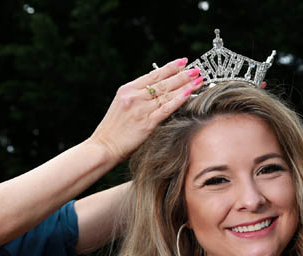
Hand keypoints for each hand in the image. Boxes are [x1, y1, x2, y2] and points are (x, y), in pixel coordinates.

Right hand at [89, 58, 203, 162]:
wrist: (103, 146)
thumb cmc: (113, 130)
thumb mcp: (122, 107)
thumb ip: (137, 99)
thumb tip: (156, 94)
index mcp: (127, 90)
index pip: (153, 75)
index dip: (170, 67)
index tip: (183, 62)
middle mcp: (134, 96)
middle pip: (163, 82)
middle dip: (182, 75)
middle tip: (196, 69)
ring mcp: (141, 109)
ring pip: (167, 94)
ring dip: (185, 85)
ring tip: (199, 80)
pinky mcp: (147, 123)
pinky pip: (166, 108)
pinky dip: (178, 100)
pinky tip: (189, 93)